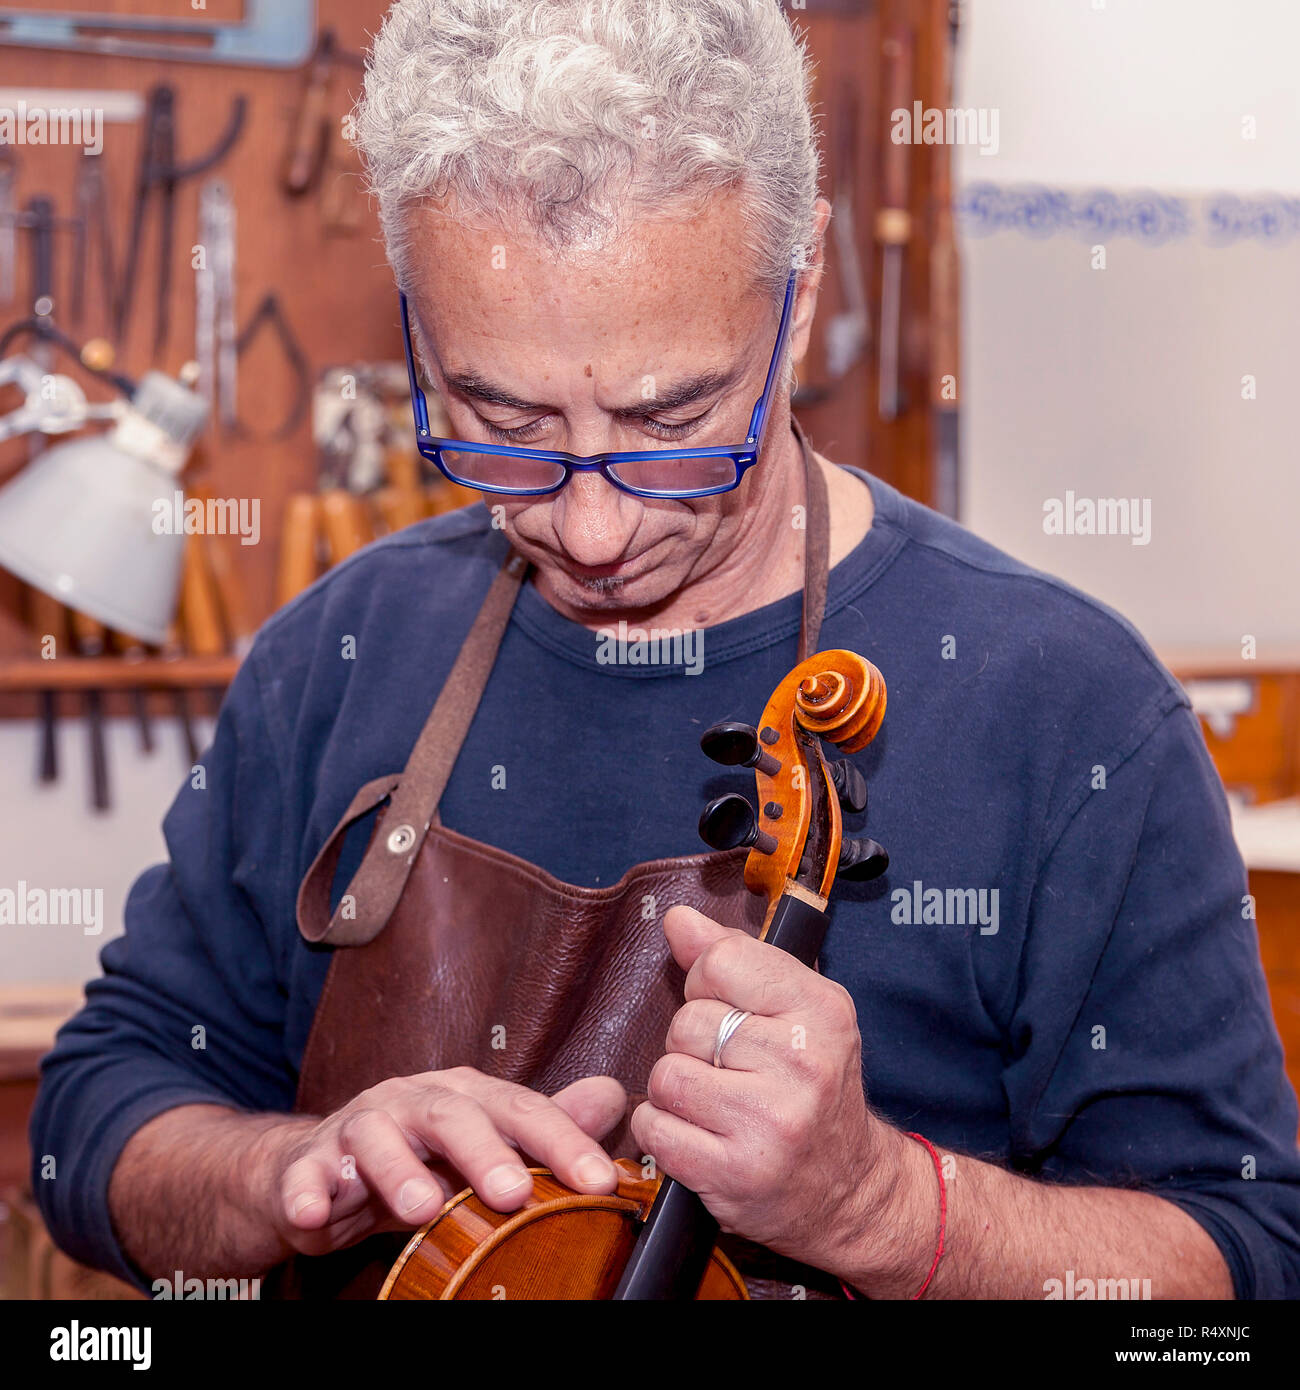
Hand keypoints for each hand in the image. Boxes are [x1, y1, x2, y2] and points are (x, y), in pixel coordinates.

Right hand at [265, 1069, 626, 1256]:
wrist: (315, 1168)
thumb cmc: (415, 1157)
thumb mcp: (483, 1143)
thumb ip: (544, 1126)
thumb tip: (615, 1097)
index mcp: (464, 1096)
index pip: (521, 1110)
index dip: (562, 1142)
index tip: (600, 1180)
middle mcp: (413, 1100)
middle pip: (452, 1115)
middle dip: (485, 1151)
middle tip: (515, 1191)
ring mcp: (357, 1127)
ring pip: (376, 1136)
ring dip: (399, 1171)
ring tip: (424, 1207)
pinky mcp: (306, 1163)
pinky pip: (304, 1173)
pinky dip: (308, 1189)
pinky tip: (314, 1211)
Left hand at [630, 906, 903, 1276]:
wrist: (850, 1189)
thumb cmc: (815, 1089)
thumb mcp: (796, 1010)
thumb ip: (735, 958)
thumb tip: (678, 920)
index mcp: (822, 1010)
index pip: (720, 962)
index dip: (707, 985)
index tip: (729, 1011)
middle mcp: (803, 1063)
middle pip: (687, 1022)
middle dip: (693, 1045)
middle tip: (730, 1070)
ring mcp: (770, 1122)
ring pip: (666, 1075)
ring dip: (676, 1091)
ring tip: (715, 1104)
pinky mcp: (736, 1172)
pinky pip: (656, 1127)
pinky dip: (665, 1132)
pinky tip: (701, 1136)